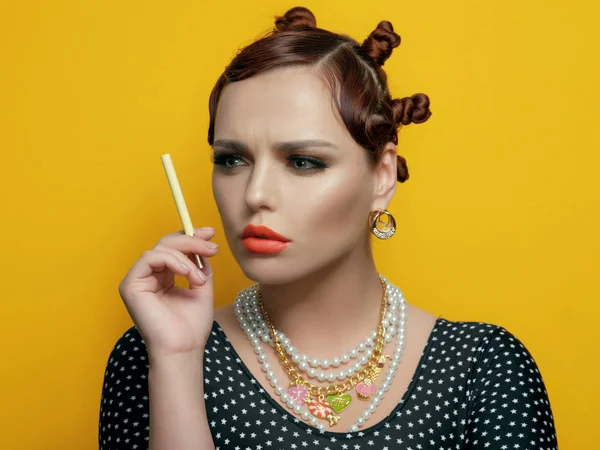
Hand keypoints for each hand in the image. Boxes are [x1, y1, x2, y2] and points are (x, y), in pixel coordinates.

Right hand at [118, 227, 217, 358]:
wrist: (183, 348)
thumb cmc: (191, 326)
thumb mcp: (202, 288)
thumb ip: (200, 266)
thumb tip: (203, 246)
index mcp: (163, 277)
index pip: (173, 248)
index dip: (190, 237)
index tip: (210, 233)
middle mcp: (148, 276)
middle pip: (166, 243)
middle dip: (191, 241)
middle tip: (212, 248)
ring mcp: (137, 280)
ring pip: (160, 248)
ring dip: (186, 257)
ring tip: (200, 279)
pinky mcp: (130, 285)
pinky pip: (150, 258)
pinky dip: (173, 261)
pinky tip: (188, 274)